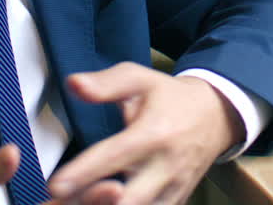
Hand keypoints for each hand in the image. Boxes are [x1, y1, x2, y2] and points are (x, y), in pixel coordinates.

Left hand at [48, 63, 242, 204]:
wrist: (216, 117)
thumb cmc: (170, 98)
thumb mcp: (141, 79)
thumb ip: (107, 83)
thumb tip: (73, 85)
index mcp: (155, 133)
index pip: (115, 157)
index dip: (84, 174)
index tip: (56, 186)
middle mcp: (165, 167)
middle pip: (127, 201)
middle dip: (91, 202)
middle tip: (58, 202)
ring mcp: (173, 189)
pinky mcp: (176, 202)